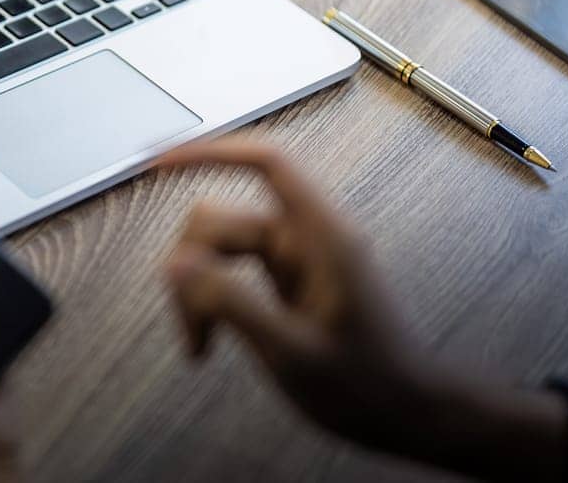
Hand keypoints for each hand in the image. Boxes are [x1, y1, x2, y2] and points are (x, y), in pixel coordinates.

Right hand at [159, 141, 567, 480]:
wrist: (407, 416)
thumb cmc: (367, 387)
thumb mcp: (293, 352)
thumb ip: (232, 304)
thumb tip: (176, 265)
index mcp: (323, 236)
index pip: (267, 164)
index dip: (211, 151)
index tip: (160, 161)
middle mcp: (307, 238)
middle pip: (226, 217)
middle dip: (193, 264)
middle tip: (191, 328)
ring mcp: (296, 259)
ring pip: (222, 247)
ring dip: (199, 289)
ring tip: (199, 344)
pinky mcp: (286, 282)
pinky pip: (233, 272)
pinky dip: (213, 300)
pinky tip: (209, 339)